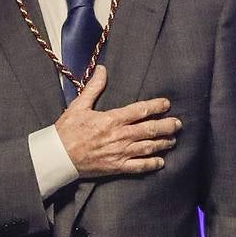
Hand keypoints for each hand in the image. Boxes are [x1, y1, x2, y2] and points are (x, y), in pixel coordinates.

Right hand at [54, 66, 179, 177]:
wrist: (57, 156)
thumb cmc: (67, 131)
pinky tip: (161, 162)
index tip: (166, 104)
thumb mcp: (79, 106)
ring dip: (163, 143)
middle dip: (166, 126)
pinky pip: (138, 166)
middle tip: (178, 123)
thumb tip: (102, 69)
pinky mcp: (116, 167)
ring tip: (173, 140)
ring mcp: (119, 153)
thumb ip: (94, 88)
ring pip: (147, 147)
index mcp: (112, 119)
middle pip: (150, 129)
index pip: (140, 110)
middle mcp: (119, 136)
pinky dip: (151, 164)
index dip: (156, 106)